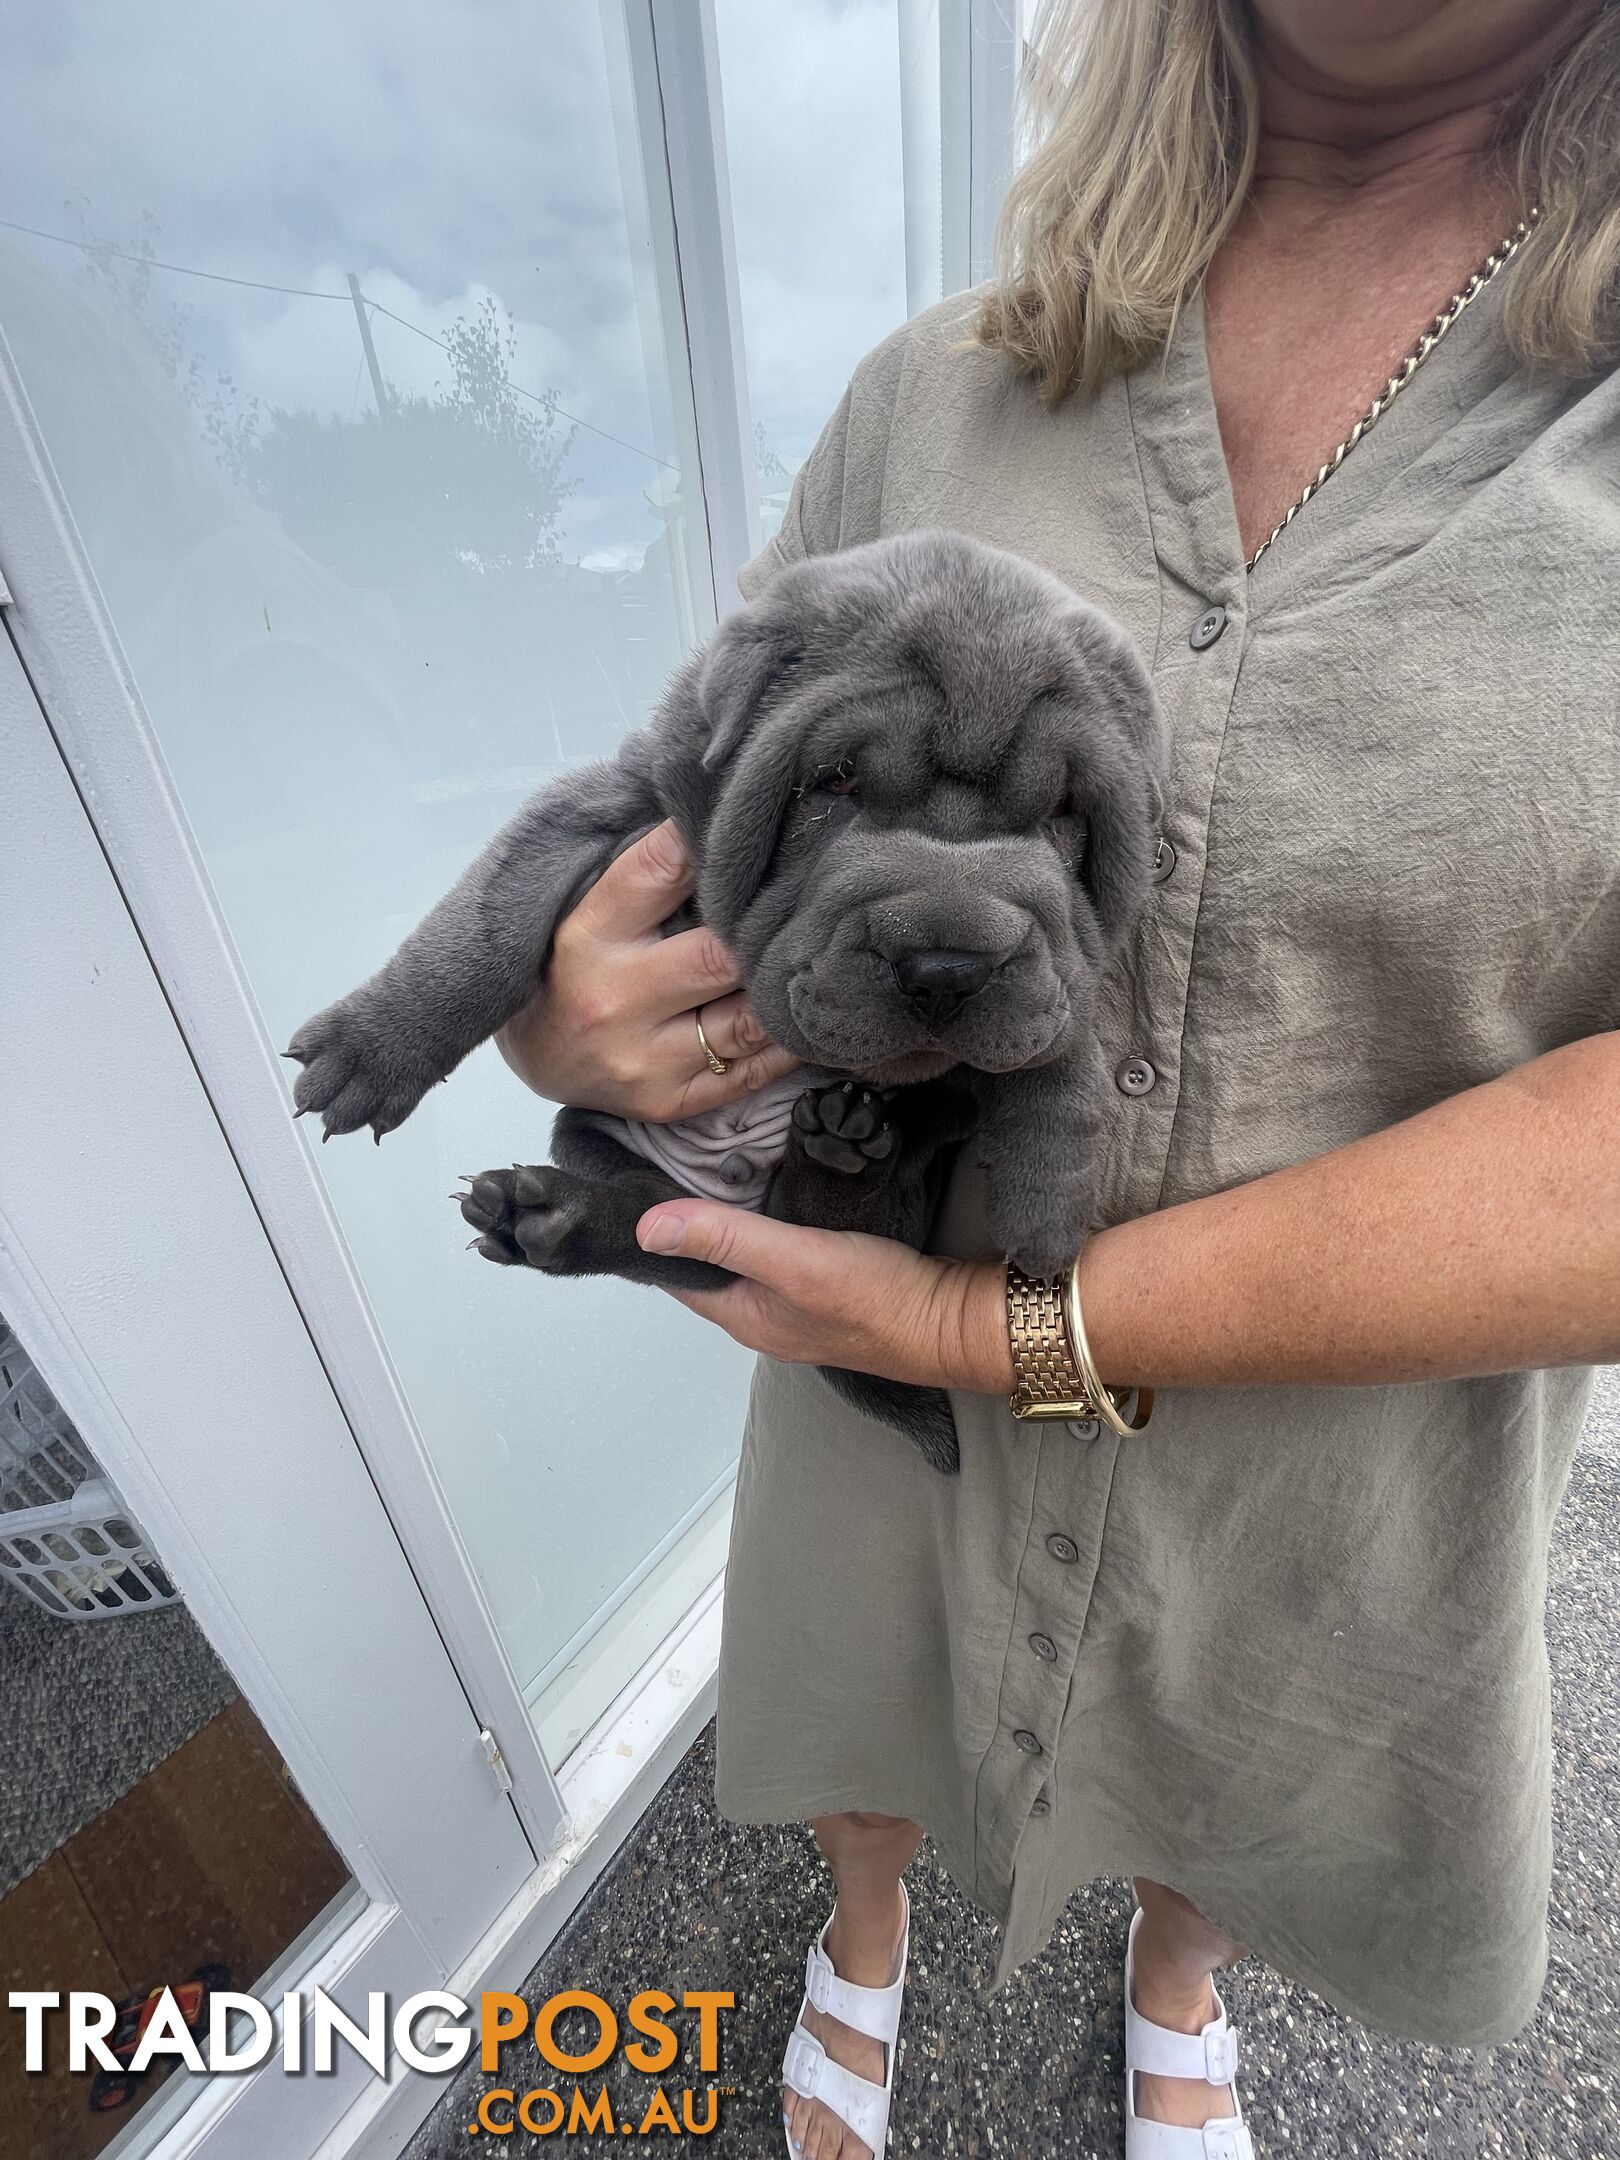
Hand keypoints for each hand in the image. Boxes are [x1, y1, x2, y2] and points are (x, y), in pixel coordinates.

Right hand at [495, 819, 799, 1120]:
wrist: (537, 1058)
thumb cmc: (579, 966)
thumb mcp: (592, 911)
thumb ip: (652, 874)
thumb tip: (724, 820)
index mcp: (590, 934)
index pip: (659, 871)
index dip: (709, 844)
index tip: (749, 828)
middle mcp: (614, 999)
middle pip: (719, 957)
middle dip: (766, 932)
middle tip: (810, 906)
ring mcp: (643, 1059)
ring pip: (747, 1021)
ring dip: (785, 991)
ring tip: (817, 962)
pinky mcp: (669, 1101)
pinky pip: (752, 1072)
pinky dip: (788, 1043)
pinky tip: (803, 1016)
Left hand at [636, 1199, 1013, 1392]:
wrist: (951, 1321)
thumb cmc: (875, 1299)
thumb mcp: (792, 1260)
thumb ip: (724, 1238)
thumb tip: (645, 1227)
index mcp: (741, 1316)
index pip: (676, 1273)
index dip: (655, 1232)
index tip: (637, 1182)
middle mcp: (761, 1315)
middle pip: (707, 1263)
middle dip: (688, 1220)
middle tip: (675, 1160)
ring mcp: (795, 1305)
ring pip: (744, 1257)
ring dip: (729, 1220)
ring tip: (716, 1165)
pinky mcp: (828, 1288)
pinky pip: (780, 1253)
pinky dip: (767, 1224)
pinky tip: (775, 1193)